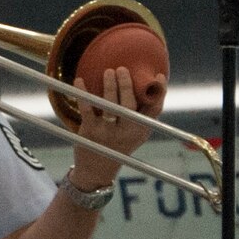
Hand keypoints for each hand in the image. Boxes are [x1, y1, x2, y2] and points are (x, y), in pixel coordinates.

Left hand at [69, 67, 156, 186]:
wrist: (97, 169)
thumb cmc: (119, 142)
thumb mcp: (136, 132)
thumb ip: (141, 113)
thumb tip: (148, 83)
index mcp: (142, 130)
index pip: (155, 110)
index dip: (159, 92)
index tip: (158, 76)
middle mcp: (127, 132)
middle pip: (130, 105)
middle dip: (127, 85)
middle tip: (122, 69)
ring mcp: (108, 132)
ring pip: (111, 106)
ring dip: (109, 87)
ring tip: (108, 71)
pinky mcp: (90, 131)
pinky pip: (87, 109)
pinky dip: (83, 93)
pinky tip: (79, 80)